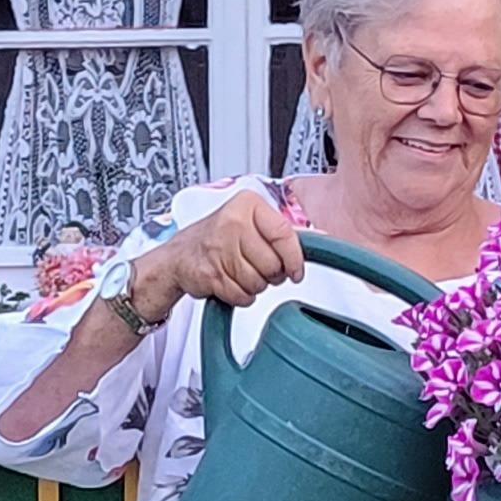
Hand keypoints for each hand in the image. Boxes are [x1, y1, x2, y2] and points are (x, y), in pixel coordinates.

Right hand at [129, 191, 305, 322]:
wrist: (178, 256)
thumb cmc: (217, 238)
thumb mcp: (249, 223)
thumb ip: (281, 232)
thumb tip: (322, 239)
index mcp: (247, 205)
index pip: (284, 234)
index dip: (295, 258)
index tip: (296, 270)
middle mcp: (232, 222)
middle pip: (273, 263)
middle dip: (271, 273)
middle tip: (258, 267)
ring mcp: (219, 248)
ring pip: (259, 282)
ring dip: (254, 285)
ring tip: (240, 272)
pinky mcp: (211, 274)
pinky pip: (243, 295)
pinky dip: (241, 295)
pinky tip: (231, 282)